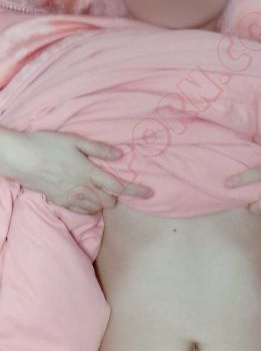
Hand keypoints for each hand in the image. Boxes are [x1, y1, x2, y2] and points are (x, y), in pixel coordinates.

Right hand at [0, 128, 154, 213]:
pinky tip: (85, 197)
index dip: (136, 191)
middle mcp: (83, 189)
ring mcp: (71, 198)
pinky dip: (88, 206)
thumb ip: (99, 150)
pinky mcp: (61, 202)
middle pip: (109, 201)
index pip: (119, 186)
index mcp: (89, 172)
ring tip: (98, 190)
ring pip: (96, 208)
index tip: (150, 194)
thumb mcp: (74, 141)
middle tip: (114, 187)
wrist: (21, 159)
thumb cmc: (47, 145)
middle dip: (116, 197)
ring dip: (102, 201)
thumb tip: (120, 155)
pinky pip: (81, 210)